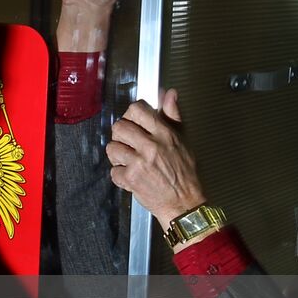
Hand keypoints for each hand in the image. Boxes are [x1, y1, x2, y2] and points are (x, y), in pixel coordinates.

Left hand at [107, 90, 204, 230]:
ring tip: (128, 159)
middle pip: (119, 127)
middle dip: (122, 134)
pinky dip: (119, 175)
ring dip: (118, 154)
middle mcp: (150, 146)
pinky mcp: (131, 179)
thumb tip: (170, 93)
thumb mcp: (183, 140)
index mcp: (164, 134)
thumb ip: (173, 115)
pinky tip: (130, 175)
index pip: (137, 110)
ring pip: (112, 147)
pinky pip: (113, 171)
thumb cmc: (185, 173)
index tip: (134, 121)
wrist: (184, 204)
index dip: (132, 114)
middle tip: (129, 142)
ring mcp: (139, 163)